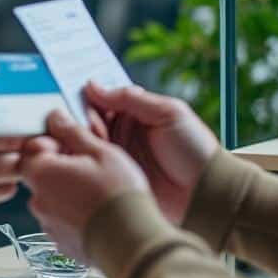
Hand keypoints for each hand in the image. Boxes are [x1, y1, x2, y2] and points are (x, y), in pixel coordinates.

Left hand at [20, 110, 149, 262]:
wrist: (134, 242)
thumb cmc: (119, 195)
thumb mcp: (100, 152)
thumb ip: (72, 133)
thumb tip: (56, 118)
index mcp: (42, 173)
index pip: (31, 149)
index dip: (51, 142)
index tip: (70, 144)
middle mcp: (38, 201)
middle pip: (41, 175)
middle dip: (61, 168)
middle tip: (90, 168)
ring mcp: (49, 226)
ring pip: (53, 200)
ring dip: (68, 194)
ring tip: (99, 194)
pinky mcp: (62, 244)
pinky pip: (64, 222)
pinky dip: (76, 217)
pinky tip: (100, 214)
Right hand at [82, 83, 218, 222]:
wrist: (205, 192)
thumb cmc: (194, 149)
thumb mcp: (168, 114)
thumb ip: (132, 98)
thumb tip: (94, 85)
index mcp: (136, 113)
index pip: (105, 98)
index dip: (88, 94)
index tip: (73, 91)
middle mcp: (124, 131)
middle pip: (90, 118)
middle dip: (80, 116)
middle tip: (75, 119)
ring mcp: (118, 154)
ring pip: (86, 140)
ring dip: (76, 136)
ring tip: (72, 137)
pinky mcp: (115, 176)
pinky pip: (91, 164)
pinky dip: (80, 158)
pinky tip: (72, 154)